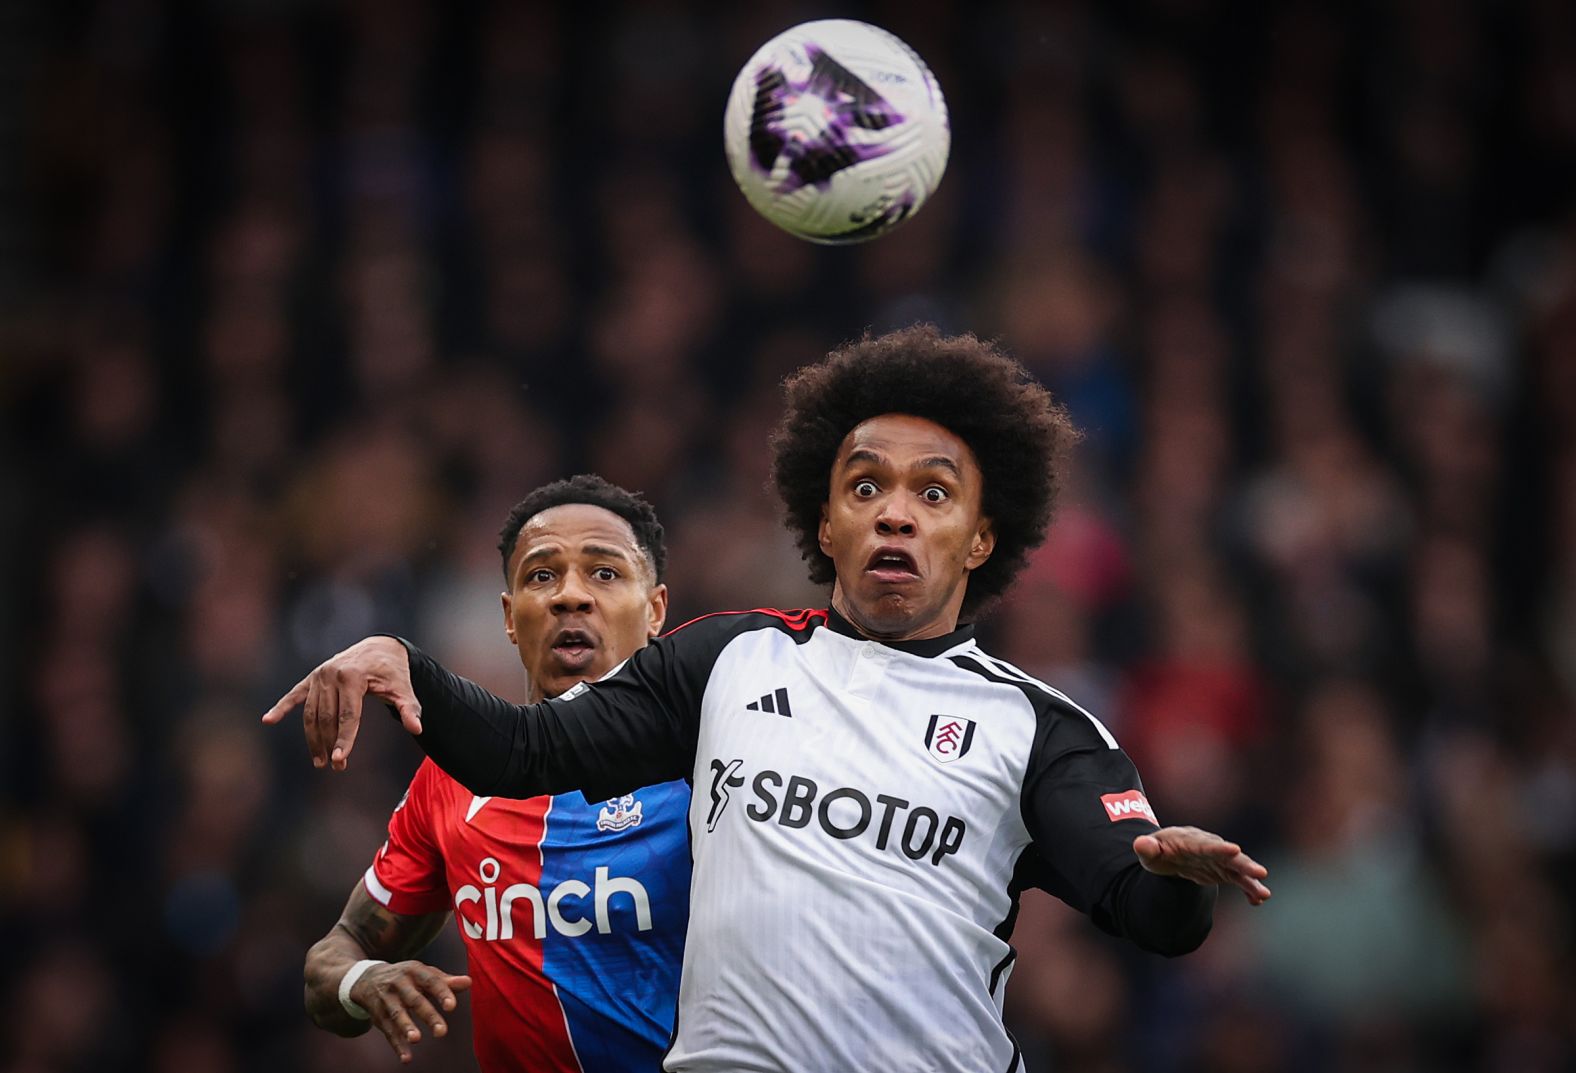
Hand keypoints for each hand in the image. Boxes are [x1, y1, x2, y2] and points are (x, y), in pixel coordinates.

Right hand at [261, 637, 423, 769]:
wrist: (380, 648)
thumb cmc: (394, 672)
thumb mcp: (405, 689)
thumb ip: (410, 708)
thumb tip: (418, 729)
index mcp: (352, 676)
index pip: (347, 716)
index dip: (344, 739)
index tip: (340, 761)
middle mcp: (331, 674)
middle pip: (327, 718)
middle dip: (330, 743)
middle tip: (336, 766)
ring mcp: (319, 675)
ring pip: (311, 713)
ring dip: (313, 738)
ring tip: (320, 760)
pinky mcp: (312, 678)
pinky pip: (295, 695)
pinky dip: (282, 707)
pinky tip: (268, 720)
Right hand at [350, 960, 471, 1063]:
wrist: (368, 979)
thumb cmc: (406, 977)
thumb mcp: (423, 974)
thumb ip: (445, 981)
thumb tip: (468, 982)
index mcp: (415, 971)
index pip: (430, 981)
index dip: (441, 992)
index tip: (451, 1006)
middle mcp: (399, 984)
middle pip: (415, 1000)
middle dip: (428, 1015)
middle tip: (442, 1032)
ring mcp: (387, 1000)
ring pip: (397, 1014)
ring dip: (406, 1027)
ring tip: (416, 1039)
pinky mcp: (378, 1016)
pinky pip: (388, 1032)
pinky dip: (397, 1045)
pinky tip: (406, 1058)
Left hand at [1134, 825, 1270, 905]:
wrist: (1169, 853)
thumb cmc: (1158, 851)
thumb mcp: (1148, 850)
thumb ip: (1146, 848)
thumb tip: (1141, 844)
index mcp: (1190, 841)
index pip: (1205, 845)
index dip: (1219, 848)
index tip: (1235, 850)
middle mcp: (1209, 848)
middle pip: (1228, 856)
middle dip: (1244, 864)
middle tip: (1261, 873)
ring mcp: (1218, 859)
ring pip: (1238, 869)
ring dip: (1251, 880)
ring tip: (1264, 894)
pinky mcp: (1223, 870)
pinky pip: (1239, 879)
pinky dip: (1248, 888)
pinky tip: (1258, 900)